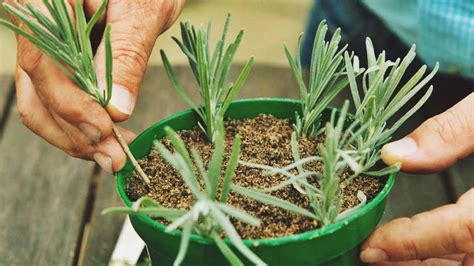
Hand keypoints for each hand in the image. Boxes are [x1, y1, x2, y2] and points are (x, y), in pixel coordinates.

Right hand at [10, 0, 184, 172]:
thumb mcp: (142, 11)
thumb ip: (127, 56)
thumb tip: (117, 110)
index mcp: (42, 2)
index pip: (42, 65)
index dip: (71, 106)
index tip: (105, 132)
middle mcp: (32, 23)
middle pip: (36, 91)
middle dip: (74, 132)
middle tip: (112, 158)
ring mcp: (41, 42)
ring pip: (41, 100)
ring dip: (74, 134)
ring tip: (109, 155)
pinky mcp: (58, 57)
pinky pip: (57, 93)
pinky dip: (77, 119)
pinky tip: (103, 134)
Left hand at [361, 93, 473, 264]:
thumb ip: (450, 132)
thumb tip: (394, 155)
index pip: (466, 231)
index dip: (413, 243)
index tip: (371, 246)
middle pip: (470, 262)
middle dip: (415, 263)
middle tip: (373, 254)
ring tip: (391, 257)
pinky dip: (457, 259)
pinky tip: (432, 254)